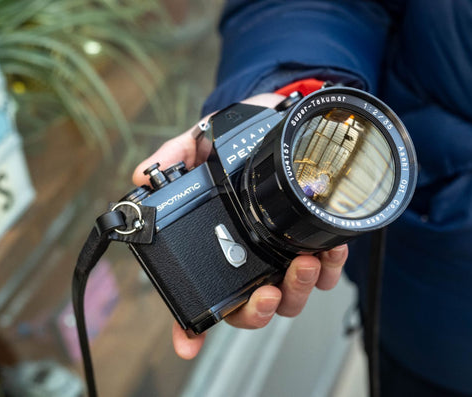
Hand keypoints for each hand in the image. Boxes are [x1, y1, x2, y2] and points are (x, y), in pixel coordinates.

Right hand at [132, 93, 348, 359]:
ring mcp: (280, 257)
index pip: (201, 297)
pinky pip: (324, 273)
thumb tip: (142, 176)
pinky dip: (329, 268)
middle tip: (268, 291)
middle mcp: (248, 262)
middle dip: (260, 308)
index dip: (189, 328)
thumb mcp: (197, 145)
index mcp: (217, 250)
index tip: (188, 344)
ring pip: (290, 297)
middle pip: (252, 308)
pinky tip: (329, 249)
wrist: (273, 125)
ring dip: (299, 288)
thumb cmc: (231, 145)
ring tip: (303, 263)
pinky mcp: (312, 244)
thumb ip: (172, 159)